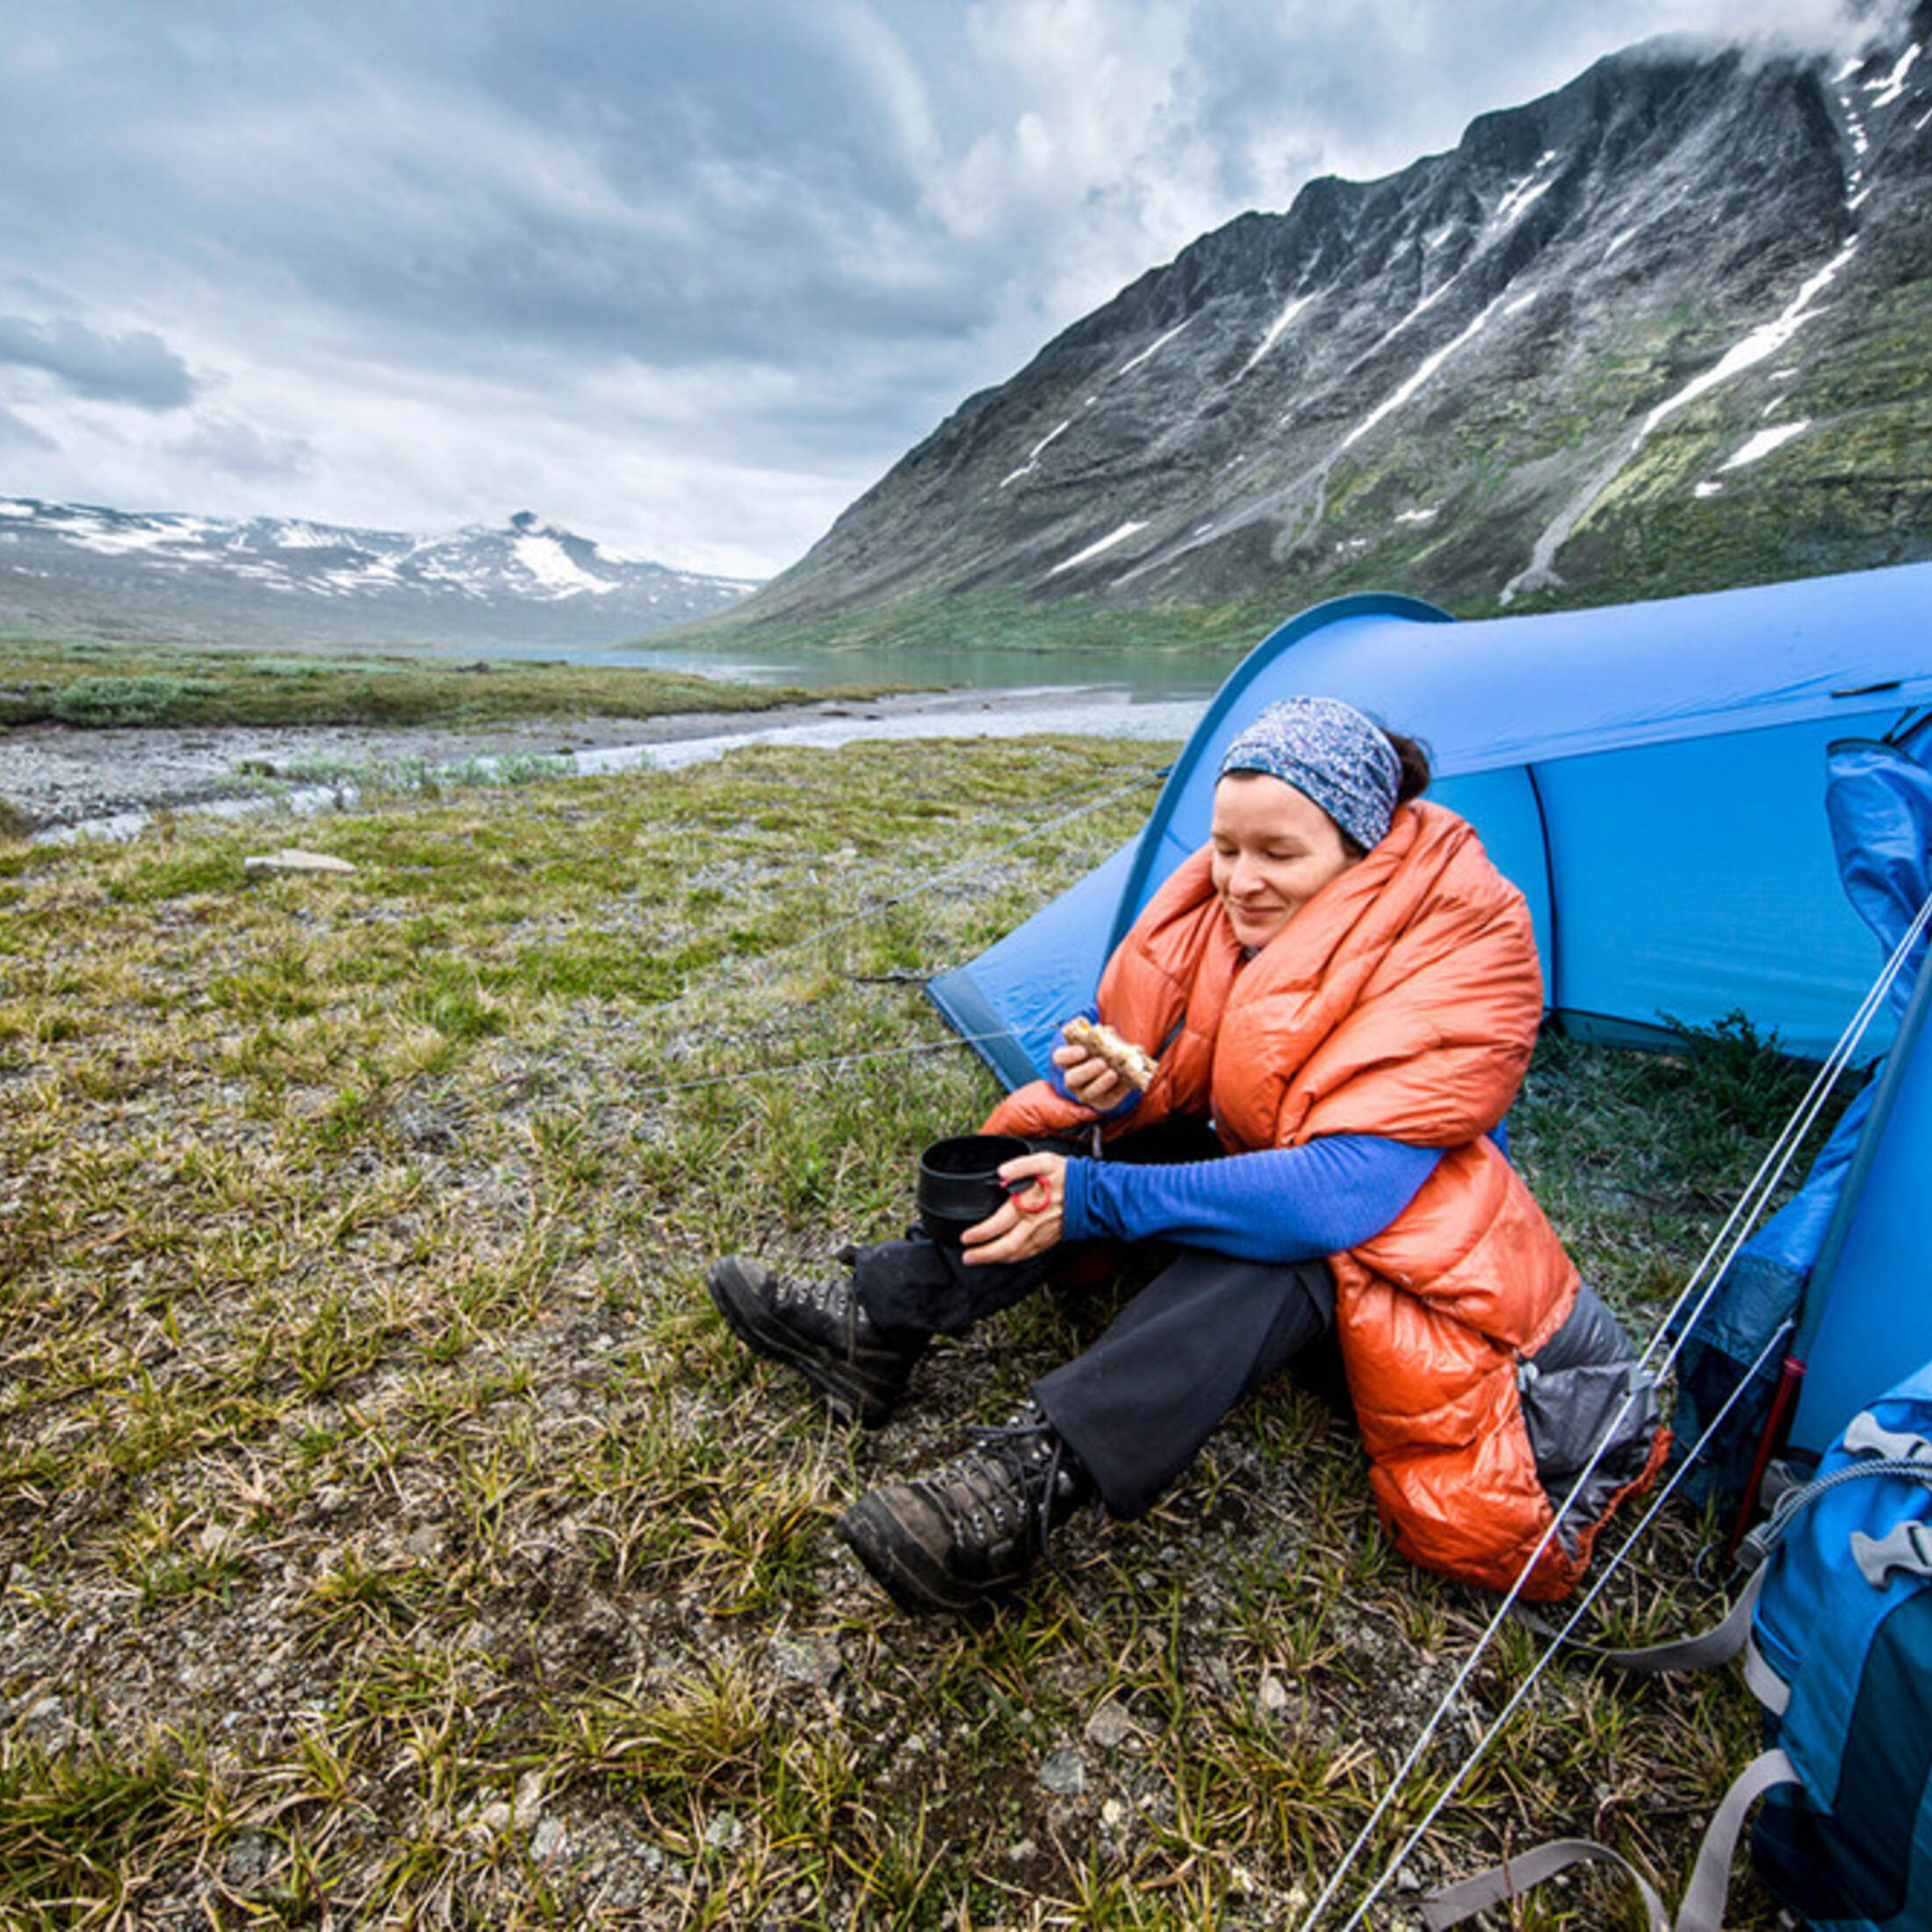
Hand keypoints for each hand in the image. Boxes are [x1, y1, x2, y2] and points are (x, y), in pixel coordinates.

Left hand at [959, 1152, 1066, 1266]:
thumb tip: (1002, 1172)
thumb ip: (1020, 1166)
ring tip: (980, 1259)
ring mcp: (1041, 1235)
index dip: (979, 1233)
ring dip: (996, 1259)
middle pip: (1003, 1247)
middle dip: (983, 1255)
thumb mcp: (1044, 1161)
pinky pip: (1027, 1254)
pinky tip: (1006, 1257)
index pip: (997, 1224)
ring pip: (1015, 1254)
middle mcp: (1033, 1225)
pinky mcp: (1049, 1240)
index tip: (966, 1237)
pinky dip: (1013, 1259)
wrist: (1094, 1194)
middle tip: (967, 1257)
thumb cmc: (1070, 1177)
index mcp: (1027, 1205)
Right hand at [1053, 1040, 1129, 1112]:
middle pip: (1071, 1078)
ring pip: (1087, 1093)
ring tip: (1113, 1074)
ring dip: (1100, 1083)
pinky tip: (1126, 1083)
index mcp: (1069, 1061)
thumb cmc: (1104, 1050)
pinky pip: (1107, 1100)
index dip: (1070, 1054)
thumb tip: (1108, 1031)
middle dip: (1086, 1071)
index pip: (1060, 1057)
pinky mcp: (1102, 1102)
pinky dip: (1118, 1091)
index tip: (1083, 1049)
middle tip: (1102, 1062)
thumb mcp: (1101, 1040)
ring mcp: (1085, 1093)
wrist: (1118, 1068)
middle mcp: (1073, 1079)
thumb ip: (1102, 1035)